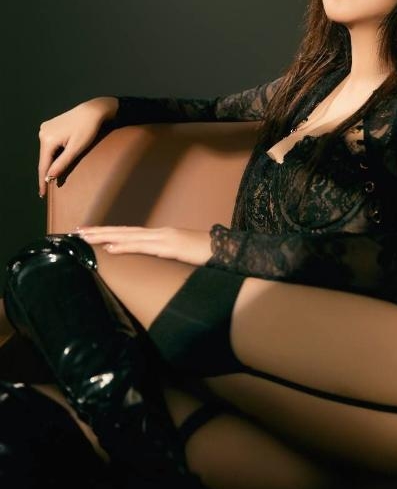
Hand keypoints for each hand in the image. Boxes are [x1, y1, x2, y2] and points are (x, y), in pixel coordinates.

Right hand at [38, 97, 118, 198]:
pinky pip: (49, 144)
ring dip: (49, 163)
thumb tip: (49, 176)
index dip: (43, 181)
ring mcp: (45, 128)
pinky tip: (54, 161)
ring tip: (50, 177)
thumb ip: (62, 163)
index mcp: (47, 139)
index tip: (42, 194)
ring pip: (46, 151)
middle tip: (46, 189)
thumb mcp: (76, 149)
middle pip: (44, 158)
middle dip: (46, 172)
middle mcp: (42, 133)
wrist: (93, 110)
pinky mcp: (49, 126)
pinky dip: (52, 153)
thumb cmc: (88, 129)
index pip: (43, 165)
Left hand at [75, 225, 213, 266]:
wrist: (227, 250)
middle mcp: (160, 233)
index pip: (130, 233)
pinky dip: (125, 247)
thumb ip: (168, 253)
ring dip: (105, 237)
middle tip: (77, 232)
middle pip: (124, 231)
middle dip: (100, 231)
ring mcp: (164, 238)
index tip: (91, 233)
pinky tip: (111, 249)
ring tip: (85, 238)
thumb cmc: (208, 253)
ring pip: (128, 237)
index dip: (110, 232)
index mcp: (162, 235)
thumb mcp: (183, 254)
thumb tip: (156, 256)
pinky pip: (143, 247)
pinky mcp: (169, 246)